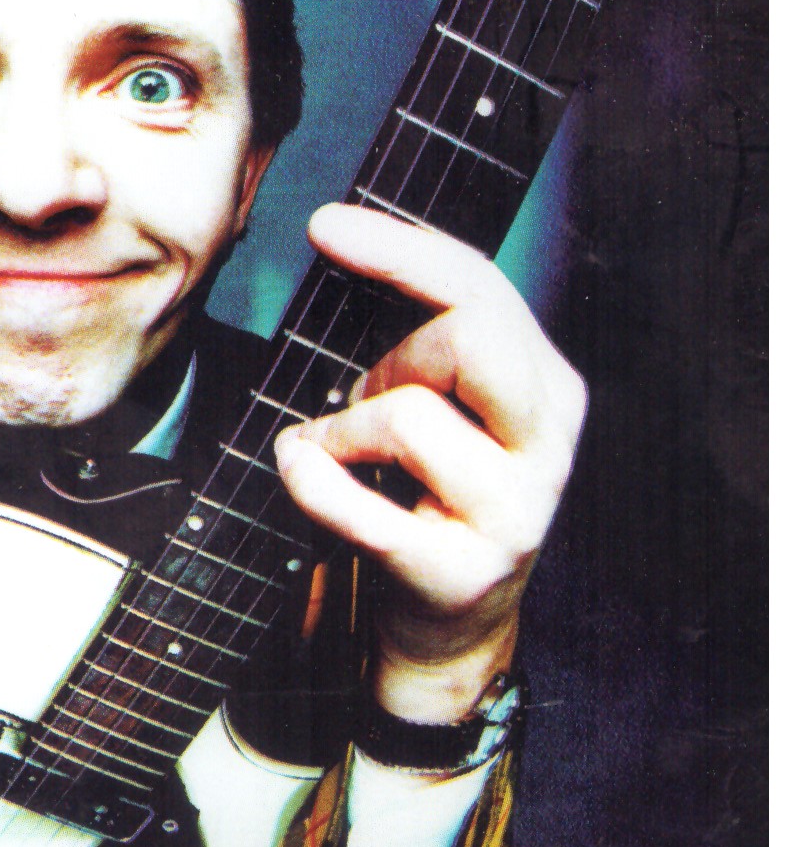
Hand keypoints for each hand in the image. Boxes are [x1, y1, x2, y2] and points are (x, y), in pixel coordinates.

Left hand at [273, 204, 585, 722]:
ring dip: (338, 429)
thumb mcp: (437, 404)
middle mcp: (547, 442)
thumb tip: (342, 241)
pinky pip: (364, 507)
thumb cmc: (424, 492)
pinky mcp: (463, 569)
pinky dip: (311, 481)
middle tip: (363, 395)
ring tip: (327, 451)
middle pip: (472, 336)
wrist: (449, 621)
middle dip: (393, 354)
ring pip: (408, 417)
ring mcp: (515, 510)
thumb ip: (418, 338)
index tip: (324, 224)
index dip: (398, 248)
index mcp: (545, 385)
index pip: (480, 288)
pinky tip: (300, 471)